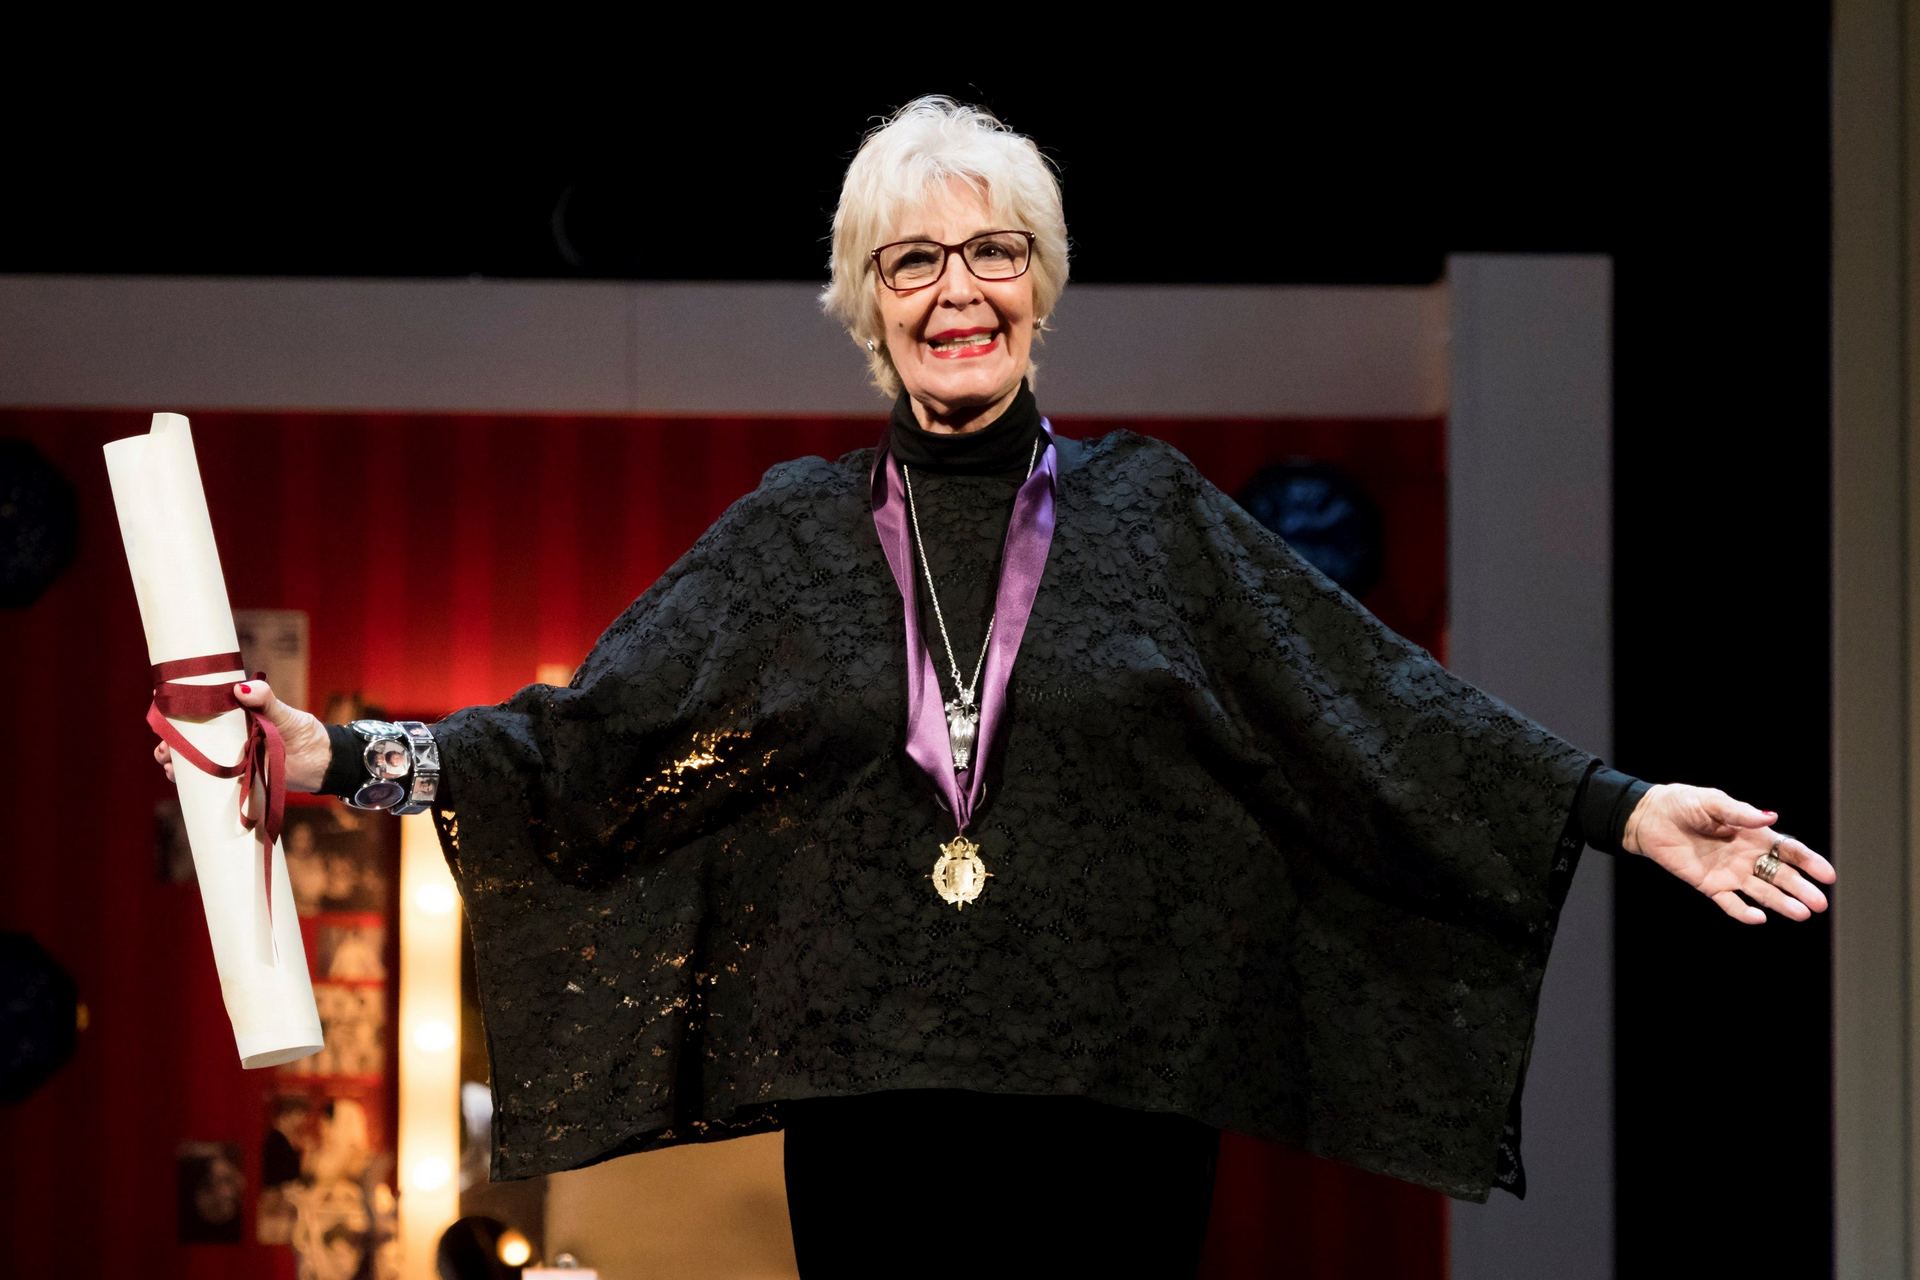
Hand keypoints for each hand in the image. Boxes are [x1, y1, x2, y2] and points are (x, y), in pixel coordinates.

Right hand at [153, 680, 332, 792]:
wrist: (324, 764)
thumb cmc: (304, 733)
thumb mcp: (285, 714)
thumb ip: (265, 701)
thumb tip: (240, 688)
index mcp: (237, 717)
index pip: (202, 712)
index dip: (179, 713)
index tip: (161, 710)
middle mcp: (230, 738)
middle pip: (192, 739)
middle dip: (172, 744)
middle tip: (163, 750)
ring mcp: (233, 759)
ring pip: (197, 761)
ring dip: (179, 764)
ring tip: (170, 767)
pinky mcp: (239, 780)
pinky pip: (212, 782)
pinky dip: (195, 783)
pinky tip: (182, 783)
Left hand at [1624, 783, 1835, 923]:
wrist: (1650, 817)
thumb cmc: (1684, 804)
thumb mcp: (1713, 802)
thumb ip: (1740, 813)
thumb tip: (1771, 817)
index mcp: (1755, 835)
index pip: (1789, 851)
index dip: (1810, 863)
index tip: (1828, 876)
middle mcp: (1748, 857)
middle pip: (1781, 876)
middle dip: (1801, 889)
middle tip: (1820, 904)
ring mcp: (1730, 873)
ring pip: (1762, 892)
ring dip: (1782, 903)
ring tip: (1801, 914)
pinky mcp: (1710, 885)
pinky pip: (1730, 903)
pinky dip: (1744, 912)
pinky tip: (1758, 918)